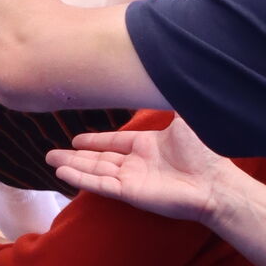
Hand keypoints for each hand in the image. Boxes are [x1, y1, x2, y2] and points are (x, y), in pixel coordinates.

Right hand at [48, 118, 227, 221]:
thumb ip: (171, 100)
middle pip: (98, 159)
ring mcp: (132, 180)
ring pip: (94, 171)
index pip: (114, 143)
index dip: (95, 141)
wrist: (216, 183)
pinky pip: (99, 185)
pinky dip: (80, 179)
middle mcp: (137, 163)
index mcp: (149, 145)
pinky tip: (63, 173)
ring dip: (72, 166)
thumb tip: (169, 72)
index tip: (76, 140)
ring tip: (50, 160)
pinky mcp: (130, 194)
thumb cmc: (206, 153)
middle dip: (74, 156)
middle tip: (51, 152)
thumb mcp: (185, 117)